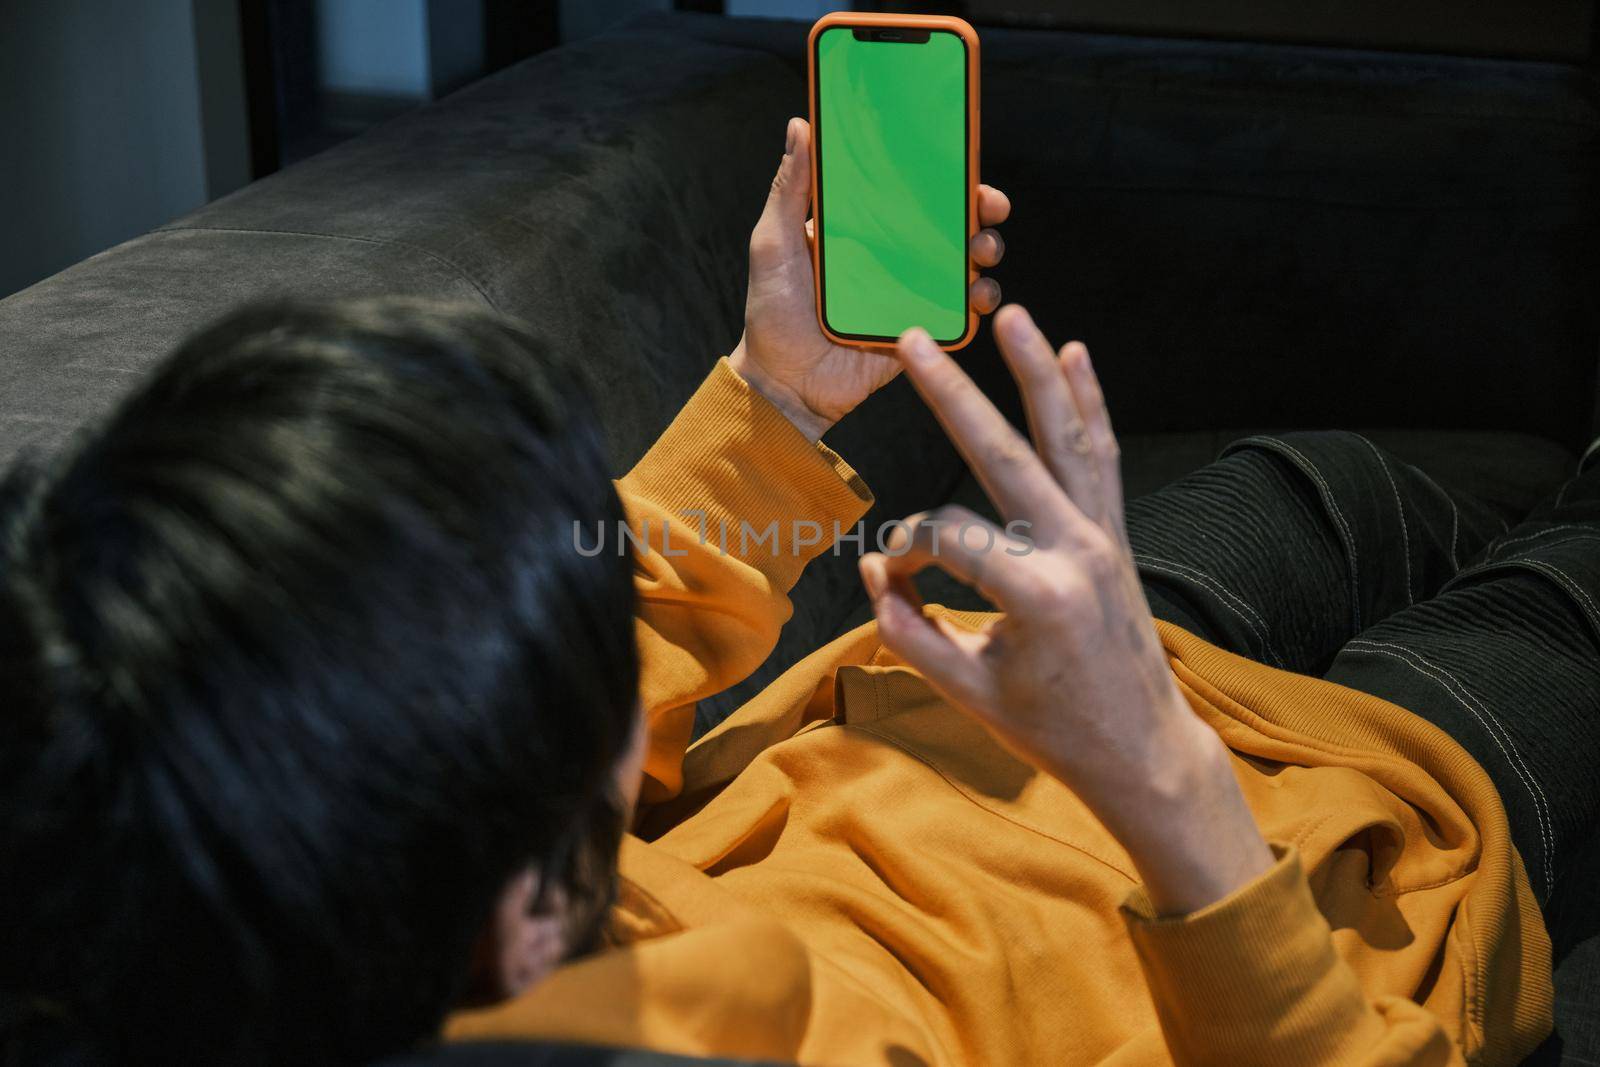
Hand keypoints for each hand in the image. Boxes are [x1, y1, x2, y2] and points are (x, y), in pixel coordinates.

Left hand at [729, 117, 1010, 440]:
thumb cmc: (771, 311)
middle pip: (949, 222)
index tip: (963, 160)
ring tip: (982, 253)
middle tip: (989, 207)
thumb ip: (789, 188)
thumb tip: (801, 125)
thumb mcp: (774, 242)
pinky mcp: (921, 329)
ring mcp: (910, 292)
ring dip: (985, 251)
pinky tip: (977, 296)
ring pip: (964, 263)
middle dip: (979, 209)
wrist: (783, 383)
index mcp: (862, 227)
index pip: (910, 190)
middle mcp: (892, 255)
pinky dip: (979, 301)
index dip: (942, 173)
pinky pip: (961, 313)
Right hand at [860, 307, 1272, 913]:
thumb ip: (909, 629)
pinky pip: (1101, 459)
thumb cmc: (1051, 731)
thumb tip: (878, 570)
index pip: (947, 538)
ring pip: (1067, 439)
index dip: (906, 552)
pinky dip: (1089, 406)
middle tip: (913, 340)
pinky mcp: (1116, 536)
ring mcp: (1104, 538)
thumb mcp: (966, 691)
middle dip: (953, 395)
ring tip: (1013, 317)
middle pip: (1004, 455)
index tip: (893, 581)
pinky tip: (1074, 355)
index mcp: (1036, 594)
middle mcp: (1077, 551)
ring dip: (1038, 374)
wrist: (1140, 752)